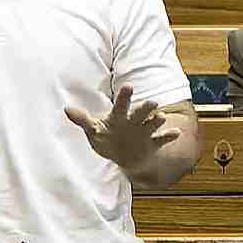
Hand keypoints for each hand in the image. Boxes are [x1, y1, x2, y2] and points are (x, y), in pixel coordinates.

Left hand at [65, 85, 180, 172]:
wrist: (124, 157)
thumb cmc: (107, 139)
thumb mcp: (94, 130)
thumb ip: (83, 120)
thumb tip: (66, 108)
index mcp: (119, 116)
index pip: (121, 104)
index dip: (126, 96)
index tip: (130, 86)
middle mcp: (134, 121)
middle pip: (140, 112)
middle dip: (146, 107)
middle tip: (152, 102)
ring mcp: (144, 132)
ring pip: (152, 123)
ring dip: (157, 120)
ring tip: (161, 116)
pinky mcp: (152, 143)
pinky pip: (161, 139)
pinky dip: (168, 136)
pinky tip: (176, 133)